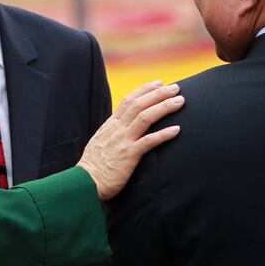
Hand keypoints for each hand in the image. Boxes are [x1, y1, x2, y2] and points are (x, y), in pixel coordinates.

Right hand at [76, 81, 182, 200]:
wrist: (85, 181)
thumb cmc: (94, 165)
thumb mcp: (101, 141)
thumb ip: (113, 132)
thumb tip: (123, 127)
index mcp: (111, 124)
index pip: (129, 100)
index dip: (145, 90)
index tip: (158, 84)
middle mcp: (117, 129)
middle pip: (140, 104)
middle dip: (159, 94)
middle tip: (175, 88)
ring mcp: (123, 141)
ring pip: (146, 117)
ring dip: (164, 107)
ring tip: (180, 101)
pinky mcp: (129, 155)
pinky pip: (149, 141)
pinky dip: (164, 134)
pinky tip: (177, 130)